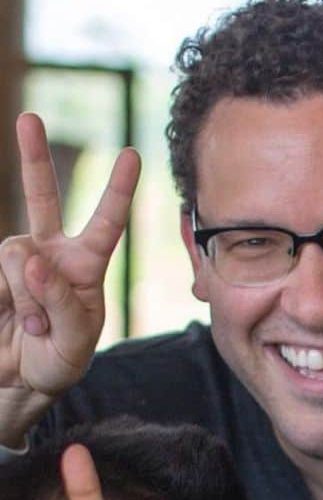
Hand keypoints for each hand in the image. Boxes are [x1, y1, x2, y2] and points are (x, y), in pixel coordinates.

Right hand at [0, 115, 139, 427]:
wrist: (17, 380)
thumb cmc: (57, 362)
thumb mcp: (73, 342)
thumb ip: (59, 302)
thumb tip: (32, 261)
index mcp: (86, 267)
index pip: (105, 224)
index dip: (118, 190)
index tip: (132, 154)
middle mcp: (50, 253)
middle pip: (42, 196)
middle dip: (33, 156)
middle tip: (29, 118)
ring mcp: (16, 259)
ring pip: (16, 254)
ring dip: (27, 298)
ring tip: (32, 328)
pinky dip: (7, 301)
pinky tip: (10, 320)